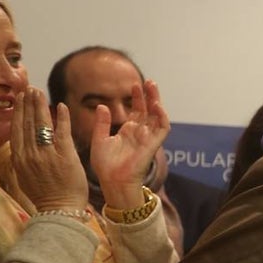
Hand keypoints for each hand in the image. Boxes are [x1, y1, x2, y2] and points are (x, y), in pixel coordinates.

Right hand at [9, 88, 87, 211]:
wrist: (60, 210)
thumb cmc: (45, 195)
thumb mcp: (25, 177)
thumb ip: (22, 161)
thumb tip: (19, 149)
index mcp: (19, 159)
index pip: (17, 129)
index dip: (18, 112)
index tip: (20, 99)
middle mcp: (30, 154)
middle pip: (27, 123)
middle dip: (27, 103)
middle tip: (29, 88)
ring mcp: (47, 154)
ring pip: (41, 124)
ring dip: (40, 106)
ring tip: (40, 92)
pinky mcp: (65, 156)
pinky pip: (62, 132)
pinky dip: (62, 117)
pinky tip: (62, 106)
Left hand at [90, 80, 169, 208]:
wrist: (113, 181)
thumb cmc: (106, 165)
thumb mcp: (99, 139)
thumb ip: (102, 123)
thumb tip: (102, 105)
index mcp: (129, 131)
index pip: (137, 111)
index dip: (136, 98)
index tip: (133, 85)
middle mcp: (140, 133)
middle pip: (149, 110)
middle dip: (149, 95)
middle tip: (148, 81)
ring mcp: (148, 138)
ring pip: (157, 116)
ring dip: (157, 101)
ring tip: (153, 87)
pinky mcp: (153, 145)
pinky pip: (163, 129)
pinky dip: (162, 117)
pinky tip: (157, 105)